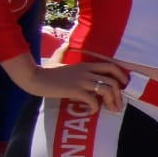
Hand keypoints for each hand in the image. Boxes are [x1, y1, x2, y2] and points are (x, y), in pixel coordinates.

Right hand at [12, 58, 128, 114]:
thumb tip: (66, 44)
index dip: (121, 75)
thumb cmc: (45, 71)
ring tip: (110, 110)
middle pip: (113, 80)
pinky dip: (95, 107)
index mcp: (85, 65)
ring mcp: (81, 80)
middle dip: (119, 93)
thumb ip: (64, 52)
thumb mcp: (58, 59)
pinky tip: (92, 111)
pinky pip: (92, 99)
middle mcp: (86, 72)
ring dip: (112, 101)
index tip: (124, 85)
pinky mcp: (74, 90)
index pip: (110, 66)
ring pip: (106, 89)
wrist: (33, 77)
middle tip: (119, 104)